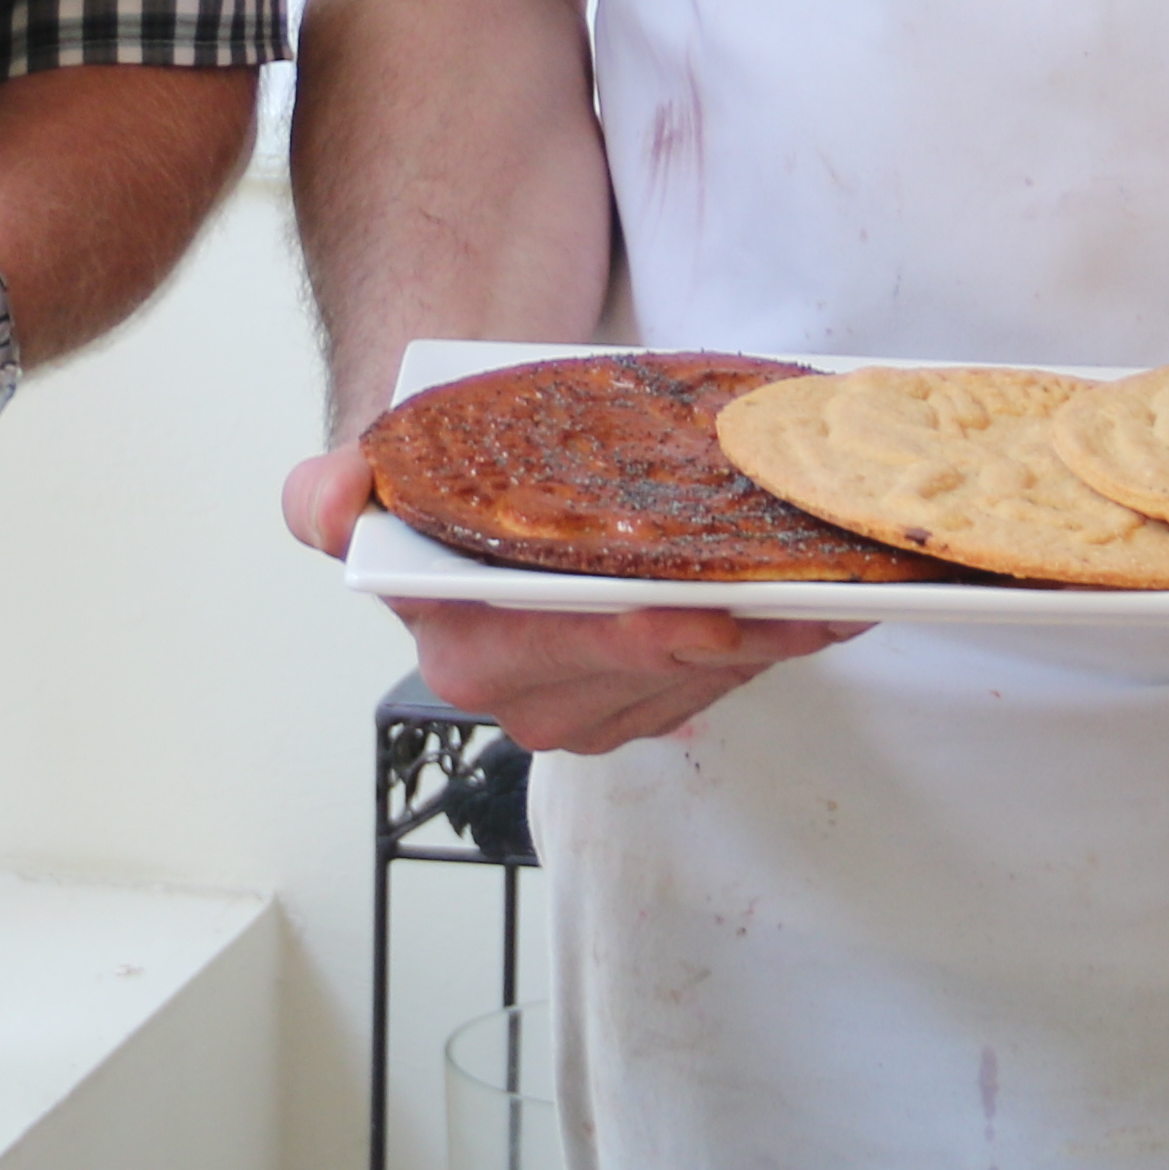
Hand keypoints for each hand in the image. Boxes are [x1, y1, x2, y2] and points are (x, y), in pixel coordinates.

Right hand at [276, 447, 865, 754]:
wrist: (471, 481)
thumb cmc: (440, 474)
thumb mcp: (376, 467)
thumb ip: (329, 489)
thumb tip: (328, 504)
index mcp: (461, 644)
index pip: (563, 651)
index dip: (639, 634)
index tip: (709, 608)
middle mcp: (522, 694)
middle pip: (652, 672)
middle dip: (737, 634)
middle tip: (810, 588)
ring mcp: (588, 703)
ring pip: (702, 679)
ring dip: (774, 637)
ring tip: (840, 585)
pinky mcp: (644, 697)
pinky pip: (726, 677)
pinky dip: (782, 640)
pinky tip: (834, 605)